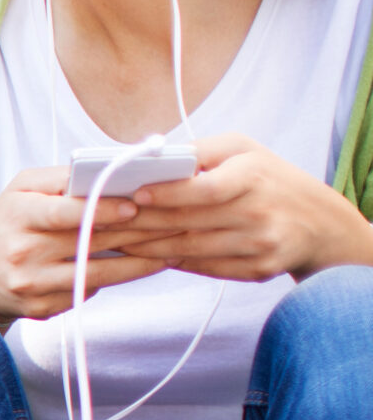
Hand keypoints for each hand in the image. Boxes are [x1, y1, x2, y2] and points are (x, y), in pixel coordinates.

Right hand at [0, 166, 166, 324]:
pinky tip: (141, 269)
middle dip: (136, 232)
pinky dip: (116, 280)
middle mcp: (22, 252)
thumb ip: (61, 179)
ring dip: (139, 262)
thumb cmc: (6, 225)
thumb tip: (108, 171)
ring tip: (170, 249)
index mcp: (18, 216)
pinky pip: (87, 292)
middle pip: (89, 241)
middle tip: (174, 222)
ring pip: (97, 274)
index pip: (63, 211)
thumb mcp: (21, 191)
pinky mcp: (41, 308)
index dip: (101, 209)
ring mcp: (32, 284)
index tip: (134, 205)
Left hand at [112, 133, 372, 282]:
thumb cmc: (267, 178)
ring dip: (146, 247)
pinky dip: (171, 262)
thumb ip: (197, 152)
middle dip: (139, 224)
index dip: (167, 194)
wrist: (318, 222)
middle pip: (187, 222)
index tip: (134, 194)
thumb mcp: (242, 150)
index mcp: (253, 176)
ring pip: (189, 249)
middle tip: (100, 223)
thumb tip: (148, 158)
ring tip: (112, 241)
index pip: (205, 188)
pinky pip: (203, 267)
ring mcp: (258, 244)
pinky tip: (144, 256)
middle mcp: (258, 212)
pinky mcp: (257, 269)